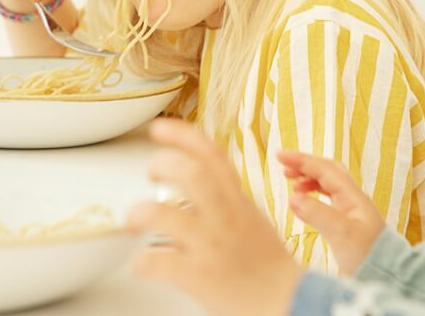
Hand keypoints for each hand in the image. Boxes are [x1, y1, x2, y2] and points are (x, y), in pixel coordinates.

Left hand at [126, 119, 302, 315]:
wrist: (290, 304)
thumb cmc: (265, 263)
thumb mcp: (249, 216)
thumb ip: (224, 195)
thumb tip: (194, 178)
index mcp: (237, 200)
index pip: (212, 155)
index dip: (182, 135)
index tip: (158, 127)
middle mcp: (224, 217)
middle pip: (191, 174)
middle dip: (163, 165)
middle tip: (150, 173)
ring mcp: (210, 245)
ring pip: (164, 215)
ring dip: (141, 212)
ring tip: (134, 220)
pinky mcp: (198, 276)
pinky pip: (158, 262)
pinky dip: (142, 261)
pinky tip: (141, 264)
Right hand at [277, 150, 385, 275]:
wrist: (385, 276)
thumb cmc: (365, 255)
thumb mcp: (340, 234)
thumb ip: (317, 213)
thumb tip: (292, 197)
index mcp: (353, 197)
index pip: (324, 170)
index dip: (301, 160)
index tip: (279, 155)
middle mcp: (352, 199)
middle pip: (328, 171)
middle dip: (305, 164)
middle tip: (283, 165)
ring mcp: (350, 209)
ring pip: (327, 183)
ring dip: (308, 177)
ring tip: (290, 181)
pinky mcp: (345, 220)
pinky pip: (326, 196)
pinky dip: (311, 192)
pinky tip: (302, 199)